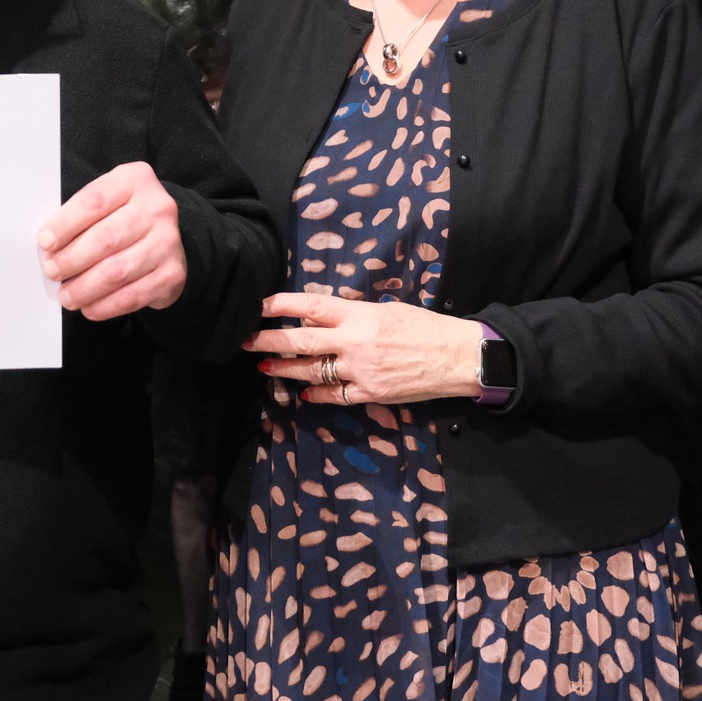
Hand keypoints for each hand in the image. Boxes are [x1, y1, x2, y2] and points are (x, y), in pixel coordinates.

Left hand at [37, 161, 186, 319]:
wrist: (165, 235)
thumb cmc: (123, 215)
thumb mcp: (106, 199)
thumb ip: (79, 214)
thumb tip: (48, 244)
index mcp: (135, 181)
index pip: (94, 201)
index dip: (65, 224)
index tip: (45, 242)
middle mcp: (157, 209)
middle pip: (106, 238)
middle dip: (71, 259)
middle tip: (52, 271)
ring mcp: (168, 242)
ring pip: (117, 271)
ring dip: (84, 288)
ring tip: (66, 295)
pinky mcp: (172, 274)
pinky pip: (132, 295)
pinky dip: (105, 306)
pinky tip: (88, 307)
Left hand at [246, 292, 477, 405]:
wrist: (456, 356)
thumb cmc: (423, 327)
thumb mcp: (385, 310)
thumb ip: (350, 315)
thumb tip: (316, 318)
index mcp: (359, 315)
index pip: (311, 306)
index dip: (281, 305)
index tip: (260, 305)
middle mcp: (354, 341)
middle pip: (301, 341)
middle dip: (268, 340)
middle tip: (245, 340)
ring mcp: (360, 370)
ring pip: (311, 371)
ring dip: (285, 368)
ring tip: (265, 366)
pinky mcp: (370, 393)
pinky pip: (334, 395)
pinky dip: (316, 395)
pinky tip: (303, 394)